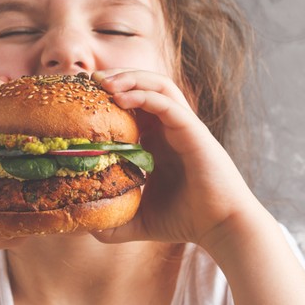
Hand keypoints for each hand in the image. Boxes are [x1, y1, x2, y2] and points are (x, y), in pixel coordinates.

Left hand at [90, 69, 261, 247]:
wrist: (221, 227)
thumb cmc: (185, 220)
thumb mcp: (138, 221)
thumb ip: (113, 221)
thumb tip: (85, 225)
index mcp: (157, 140)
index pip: (133, 103)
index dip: (108, 94)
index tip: (82, 95)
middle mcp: (170, 127)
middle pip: (144, 85)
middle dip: (117, 77)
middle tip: (89, 79)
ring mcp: (183, 126)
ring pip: (158, 85)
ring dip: (130, 78)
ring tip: (103, 82)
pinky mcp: (194, 131)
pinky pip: (168, 103)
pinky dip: (143, 96)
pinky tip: (121, 99)